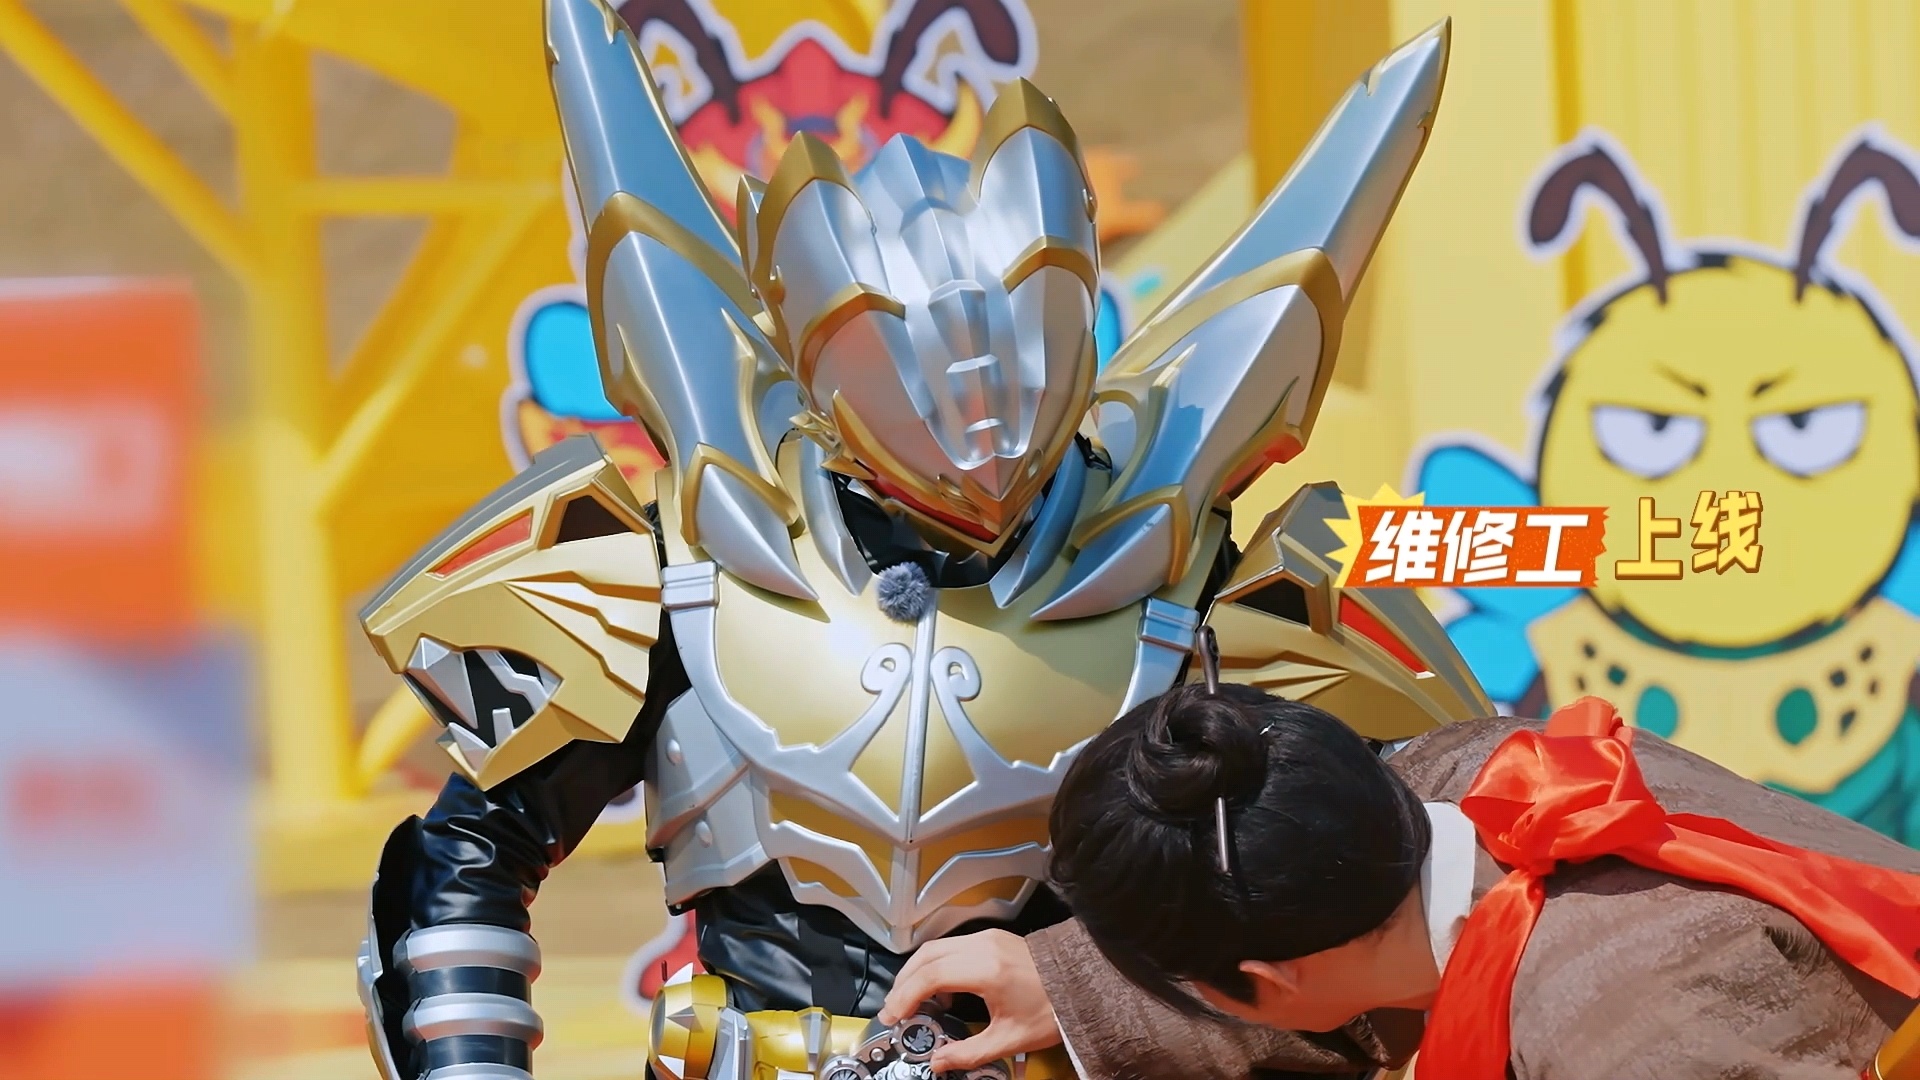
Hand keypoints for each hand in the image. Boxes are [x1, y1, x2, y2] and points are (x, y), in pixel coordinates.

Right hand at [878, 930, 1062, 1072]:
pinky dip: (935, 965)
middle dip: (904, 983)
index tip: (892, 1016)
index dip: (905, 996)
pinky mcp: (991, 937)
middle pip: (926, 957)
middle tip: (894, 1010)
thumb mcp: (1009, 1039)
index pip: (931, 976)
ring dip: (917, 972)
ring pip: (936, 947)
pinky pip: (951, 946)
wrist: (1082, 985)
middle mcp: (983, 946)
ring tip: (910, 1001)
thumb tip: (938, 1062)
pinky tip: (939, 989)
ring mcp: (987, 937)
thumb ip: (968, 1053)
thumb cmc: (1051, 1010)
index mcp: (987, 969)